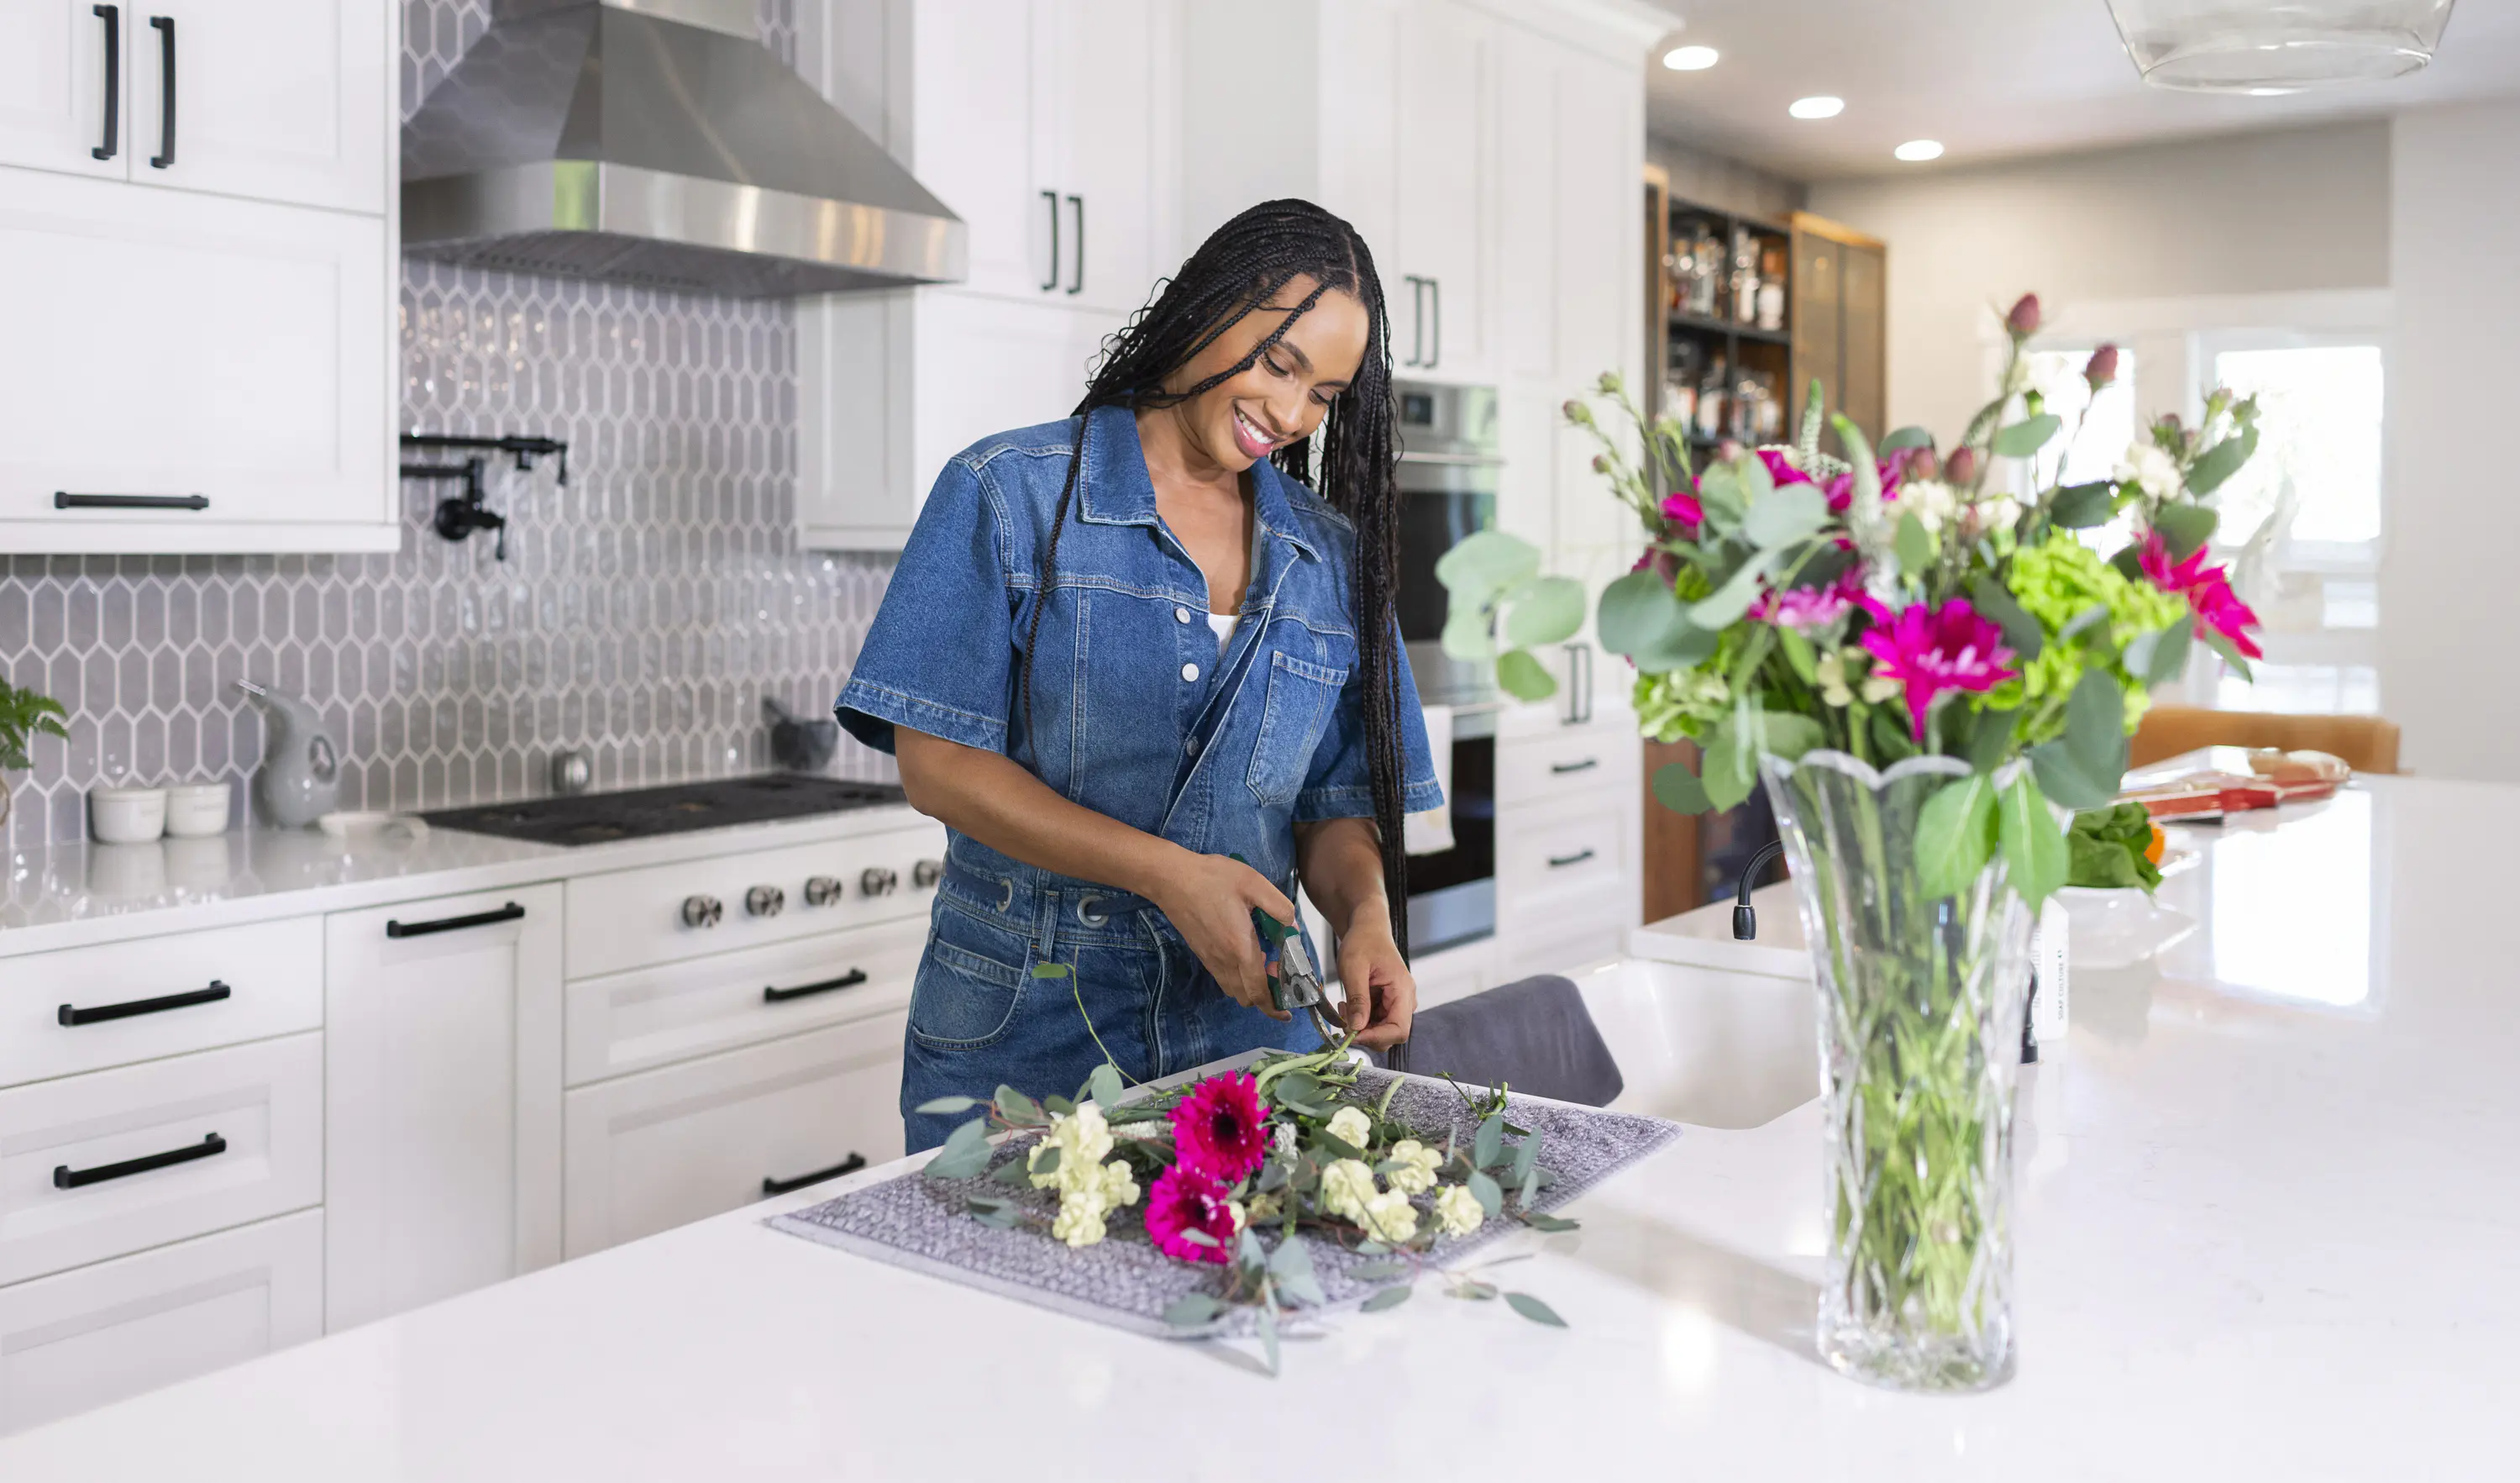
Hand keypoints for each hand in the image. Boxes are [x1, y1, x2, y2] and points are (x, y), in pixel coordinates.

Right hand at [1148, 850, 1295, 1018]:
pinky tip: (1244, 950)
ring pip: (1233, 989)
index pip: (1258, 992)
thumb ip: (1279, 906)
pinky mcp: (1202, 953)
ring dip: (1251, 985)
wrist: (1171, 879)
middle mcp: (1224, 961)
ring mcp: (1210, 959)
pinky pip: (1223, 976)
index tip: (1288, 1010)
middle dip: (1266, 995)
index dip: (1275, 1007)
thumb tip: (1292, 926)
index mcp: (1239, 948)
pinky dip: (1238, 976)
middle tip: (1278, 970)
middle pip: (1246, 997)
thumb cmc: (1212, 879)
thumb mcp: (1254, 883)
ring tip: (1262, 960)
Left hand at [1333, 917, 1415, 1050]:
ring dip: (1361, 1026)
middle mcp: (1405, 999)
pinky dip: (1361, 1019)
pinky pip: (1377, 1021)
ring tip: (1344, 1007)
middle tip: (1344, 1019)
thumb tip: (1357, 1028)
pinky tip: (1349, 1005)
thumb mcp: (1354, 968)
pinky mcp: (1388, 1002)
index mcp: (1403, 990)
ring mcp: (1397, 1002)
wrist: (1367, 929)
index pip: (1399, 1029)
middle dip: (1366, 1033)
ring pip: (1382, 1030)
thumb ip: (1357, 999)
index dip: (1376, 1037)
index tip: (1352, 1035)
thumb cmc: (1363, 942)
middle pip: (1391, 1034)